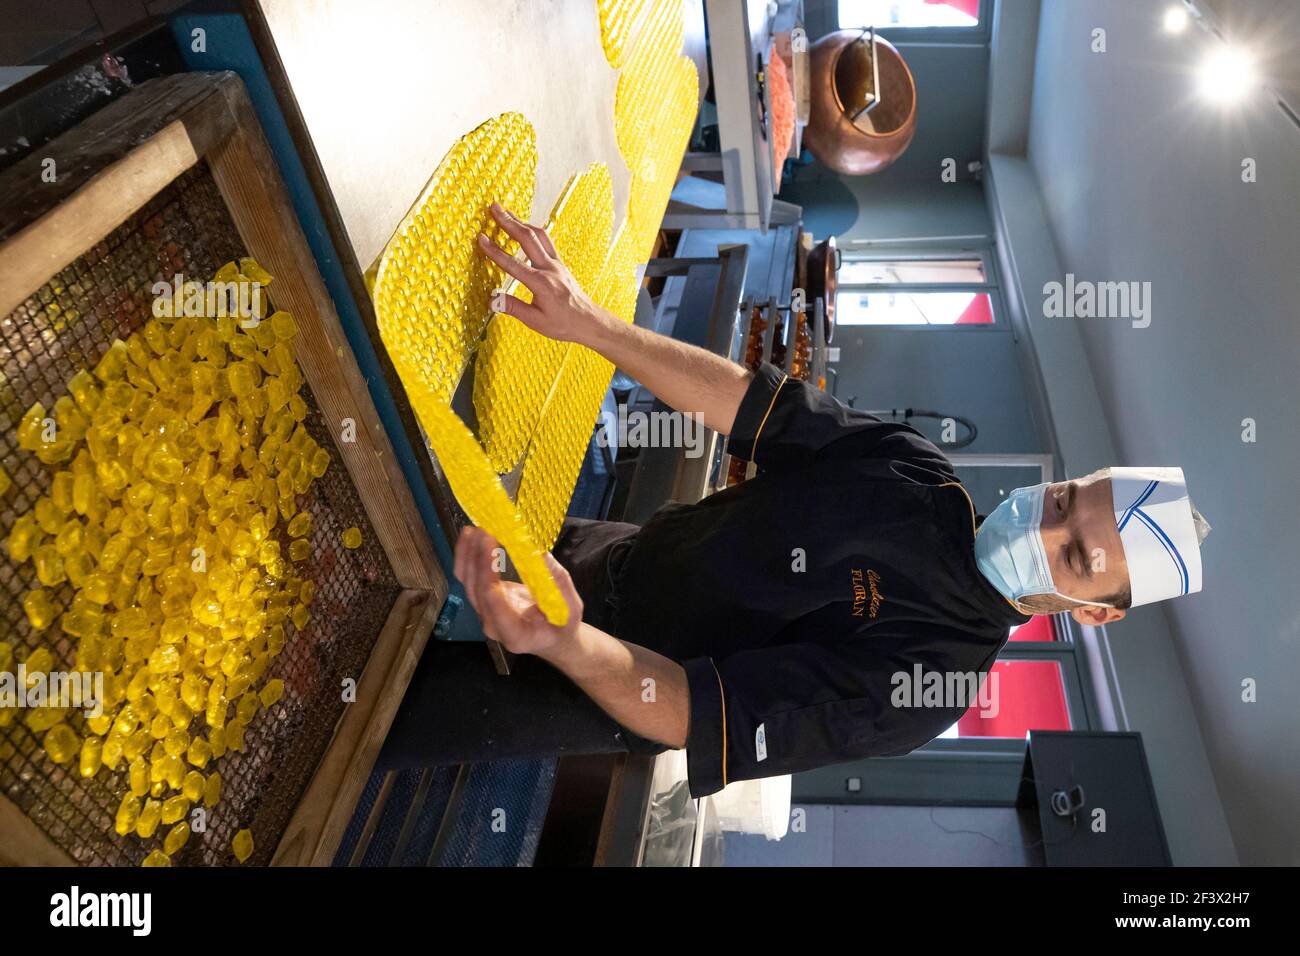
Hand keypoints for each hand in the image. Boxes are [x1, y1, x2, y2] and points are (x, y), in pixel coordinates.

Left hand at [453, 526, 582, 657]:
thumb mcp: (569, 608)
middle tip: (485, 529)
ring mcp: (484, 613)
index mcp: (515, 634)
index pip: (493, 604)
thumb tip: (539, 552)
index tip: (491, 543)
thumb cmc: (562, 626)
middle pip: (476, 590)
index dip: (488, 572)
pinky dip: (467, 556)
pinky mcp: (482, 600)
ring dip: (468, 554)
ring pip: (467, 583)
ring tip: (474, 529)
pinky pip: (468, 578)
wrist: (551, 638)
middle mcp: (493, 625)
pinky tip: (470, 537)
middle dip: (477, 557)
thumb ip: (557, 583)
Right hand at [475, 202, 610, 344]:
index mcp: (541, 284)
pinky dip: (532, 230)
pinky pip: (546, 240)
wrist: (588, 321)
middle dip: (509, 222)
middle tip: (494, 208)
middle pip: (527, 238)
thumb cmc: (564, 324)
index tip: (480, 238)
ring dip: (521, 221)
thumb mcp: (536, 321)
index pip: (512, 264)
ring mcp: (557, 263)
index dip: (494, 251)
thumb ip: (513, 308)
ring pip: (539, 235)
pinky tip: (524, 226)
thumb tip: (492, 300)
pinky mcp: (560, 263)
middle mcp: (550, 268)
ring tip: (506, 212)